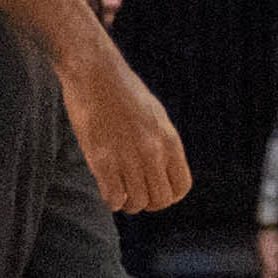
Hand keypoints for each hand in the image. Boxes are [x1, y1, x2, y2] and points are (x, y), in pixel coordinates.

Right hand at [60, 46, 190, 213]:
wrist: (96, 74)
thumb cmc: (124, 92)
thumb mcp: (155, 116)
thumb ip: (161, 143)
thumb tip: (161, 169)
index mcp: (170, 140)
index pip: (181, 187)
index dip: (169, 195)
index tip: (155, 190)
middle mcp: (153, 152)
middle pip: (160, 200)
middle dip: (149, 203)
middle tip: (136, 194)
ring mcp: (128, 157)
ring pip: (137, 203)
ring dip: (128, 203)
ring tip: (121, 192)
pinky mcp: (102, 160)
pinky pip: (114, 197)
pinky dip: (112, 200)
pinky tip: (108, 190)